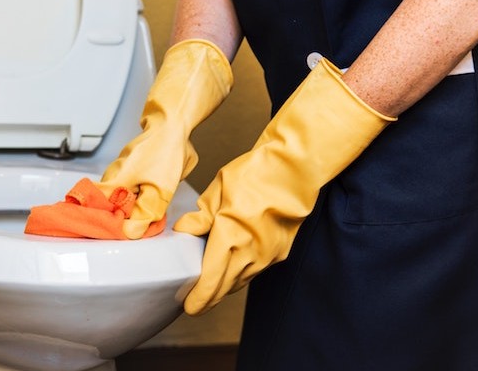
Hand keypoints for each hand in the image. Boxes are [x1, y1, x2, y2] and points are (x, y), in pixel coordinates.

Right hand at [97, 39, 232, 238]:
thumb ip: (145, 213)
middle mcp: (112, 175)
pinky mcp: (129, 167)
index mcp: (114, 181)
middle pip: (103, 205)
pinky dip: (131, 199)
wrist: (173, 124)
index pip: (90, 206)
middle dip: (112, 220)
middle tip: (123, 232)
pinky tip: (143, 204)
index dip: (90, 221)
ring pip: (116, 197)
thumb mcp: (160, 190)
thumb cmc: (166, 152)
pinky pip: (125, 189)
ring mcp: (120, 170)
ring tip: (135, 221)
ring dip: (124, 210)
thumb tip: (130, 232)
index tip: (96, 233)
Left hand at [175, 58, 394, 313]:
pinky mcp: (280, 252)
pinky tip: (234, 266)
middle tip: (196, 302)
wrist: (293, 171)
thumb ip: (200, 216)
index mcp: (229, 239)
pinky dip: (242, 273)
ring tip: (212, 285)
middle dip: (209, 298)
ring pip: (241, 281)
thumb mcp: (217, 191)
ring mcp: (267, 256)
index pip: (210, 281)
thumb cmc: (255, 175)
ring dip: (226, 286)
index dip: (198, 298)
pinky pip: (256, 270)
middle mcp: (249, 254)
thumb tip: (184, 231)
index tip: (189, 305)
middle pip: (225, 288)